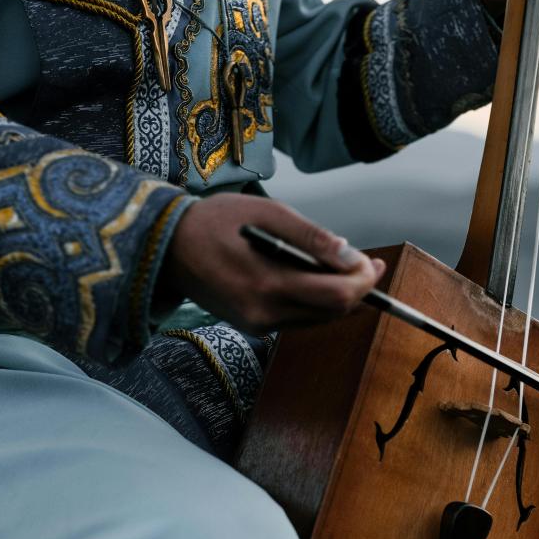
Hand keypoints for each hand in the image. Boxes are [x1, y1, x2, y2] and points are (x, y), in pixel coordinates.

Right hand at [163, 193, 384, 331]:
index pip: (336, 296)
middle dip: (358, 289)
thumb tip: (349, 255)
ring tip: (344, 267)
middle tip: (368, 264)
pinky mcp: (253, 325)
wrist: (165, 247)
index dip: (364, 281)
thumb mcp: (266, 213)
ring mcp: (257, 324)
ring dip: (338, 296)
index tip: (373, 262)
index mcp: (267, 284)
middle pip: (333, 312)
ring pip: (318, 318)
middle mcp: (264, 314)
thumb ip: (311, 237)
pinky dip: (315, 300)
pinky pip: (299, 318)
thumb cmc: (214, 221)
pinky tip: (315, 277)